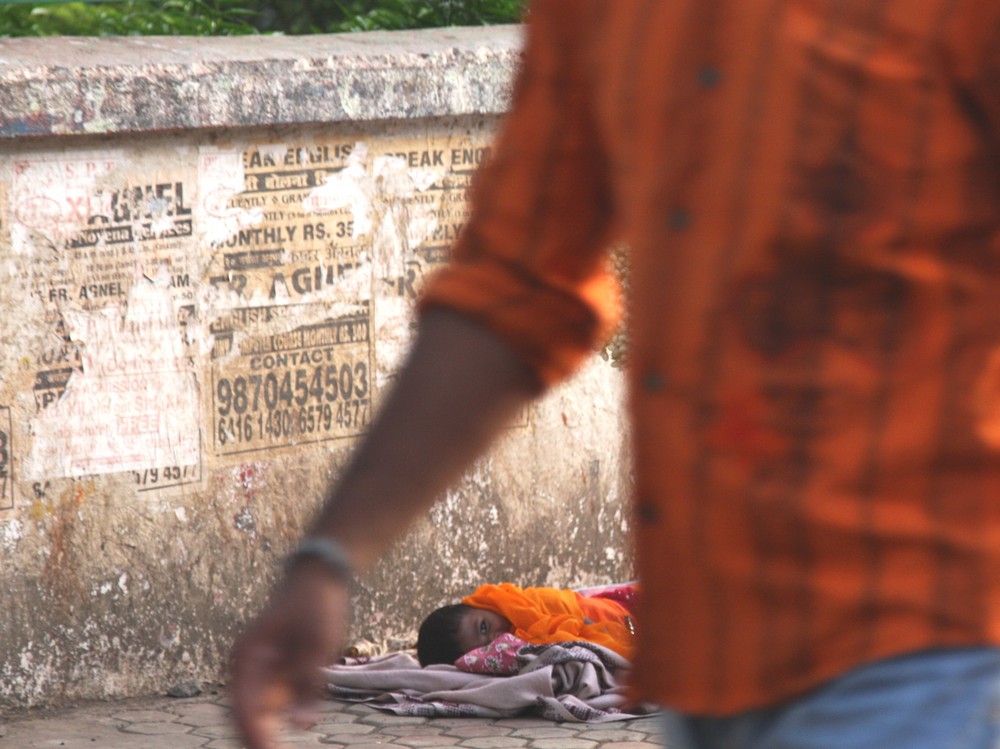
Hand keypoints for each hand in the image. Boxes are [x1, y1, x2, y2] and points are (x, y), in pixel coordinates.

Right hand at [230, 560, 351, 748]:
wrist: (319, 576)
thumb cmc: (316, 606)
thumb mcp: (317, 645)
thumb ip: (308, 684)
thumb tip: (303, 726)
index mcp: (246, 658)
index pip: (243, 709)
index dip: (255, 737)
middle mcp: (245, 667)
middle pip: (242, 716)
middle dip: (256, 740)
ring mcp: (258, 670)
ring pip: (254, 714)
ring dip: (263, 734)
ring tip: (277, 747)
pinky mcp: (273, 672)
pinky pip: (270, 704)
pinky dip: (277, 720)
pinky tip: (283, 736)